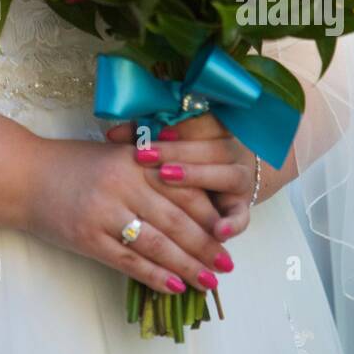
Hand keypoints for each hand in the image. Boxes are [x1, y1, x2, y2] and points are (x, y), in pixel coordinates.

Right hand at [24, 134, 236, 295]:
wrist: (24, 175)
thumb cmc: (72, 164)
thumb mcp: (114, 153)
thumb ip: (150, 167)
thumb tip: (194, 198)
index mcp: (133, 159)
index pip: (182, 187)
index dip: (208, 212)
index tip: (228, 230)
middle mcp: (122, 184)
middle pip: (175, 219)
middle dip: (206, 245)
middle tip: (228, 264)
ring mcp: (104, 212)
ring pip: (156, 244)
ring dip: (188, 266)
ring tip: (210, 281)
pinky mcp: (88, 237)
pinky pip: (129, 261)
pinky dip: (155, 276)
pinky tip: (175, 287)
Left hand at [104, 113, 254, 241]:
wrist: (224, 179)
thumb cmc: (185, 156)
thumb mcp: (167, 142)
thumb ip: (145, 135)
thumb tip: (112, 133)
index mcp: (216, 128)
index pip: (198, 121)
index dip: (172, 126)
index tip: (147, 132)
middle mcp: (231, 151)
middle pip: (209, 146)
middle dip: (176, 151)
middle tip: (145, 155)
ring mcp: (240, 179)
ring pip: (226, 175)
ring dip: (197, 176)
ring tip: (168, 177)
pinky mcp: (241, 207)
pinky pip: (242, 215)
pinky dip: (233, 223)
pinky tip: (218, 231)